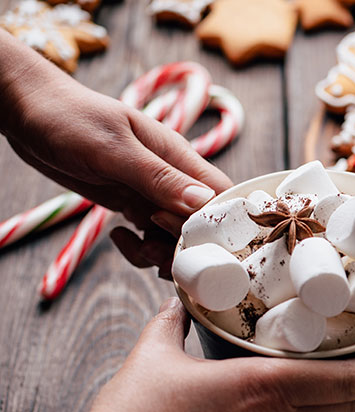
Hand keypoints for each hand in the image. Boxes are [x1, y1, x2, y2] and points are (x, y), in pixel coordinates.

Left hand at [0, 38, 231, 273]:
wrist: (27, 110)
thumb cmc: (68, 117)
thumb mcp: (113, 147)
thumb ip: (158, 176)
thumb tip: (202, 202)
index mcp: (178, 156)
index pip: (221, 194)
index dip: (218, 224)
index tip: (192, 240)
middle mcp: (172, 178)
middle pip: (201, 224)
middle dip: (185, 246)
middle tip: (156, 251)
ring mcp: (152, 193)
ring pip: (176, 236)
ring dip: (162, 253)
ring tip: (138, 248)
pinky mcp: (133, 204)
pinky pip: (151, 237)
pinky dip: (140, 247)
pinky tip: (119, 237)